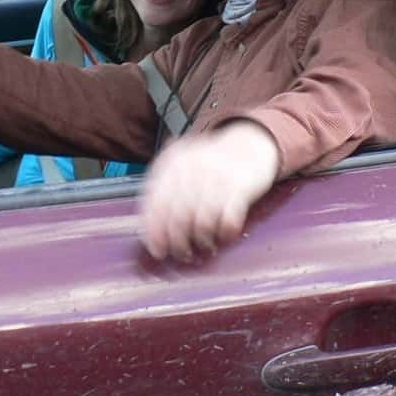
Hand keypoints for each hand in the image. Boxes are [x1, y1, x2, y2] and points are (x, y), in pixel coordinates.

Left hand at [138, 120, 279, 261]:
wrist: (248, 142)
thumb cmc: (209, 162)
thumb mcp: (181, 164)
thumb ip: (162, 188)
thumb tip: (148, 227)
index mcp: (173, 163)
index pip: (157, 203)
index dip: (155, 231)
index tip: (157, 249)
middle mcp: (192, 168)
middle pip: (178, 216)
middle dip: (178, 242)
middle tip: (181, 253)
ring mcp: (217, 177)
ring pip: (202, 221)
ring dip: (201, 241)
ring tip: (203, 246)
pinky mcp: (241, 186)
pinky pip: (229, 218)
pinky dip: (224, 232)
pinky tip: (223, 235)